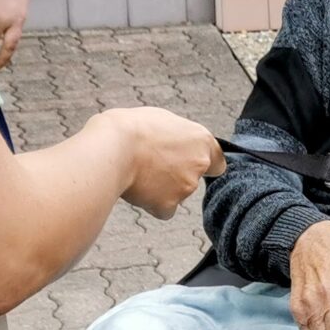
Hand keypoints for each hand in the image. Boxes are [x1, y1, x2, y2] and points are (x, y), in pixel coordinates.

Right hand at [104, 108, 222, 219]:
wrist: (113, 148)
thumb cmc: (132, 128)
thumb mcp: (163, 120)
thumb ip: (179, 136)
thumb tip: (178, 144)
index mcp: (202, 140)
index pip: (217, 161)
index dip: (202, 163)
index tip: (188, 163)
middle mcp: (199, 164)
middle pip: (193, 178)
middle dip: (177, 176)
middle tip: (152, 165)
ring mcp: (186, 186)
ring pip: (177, 194)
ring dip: (163, 189)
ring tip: (139, 172)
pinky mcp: (169, 205)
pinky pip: (164, 209)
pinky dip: (153, 204)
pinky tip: (138, 189)